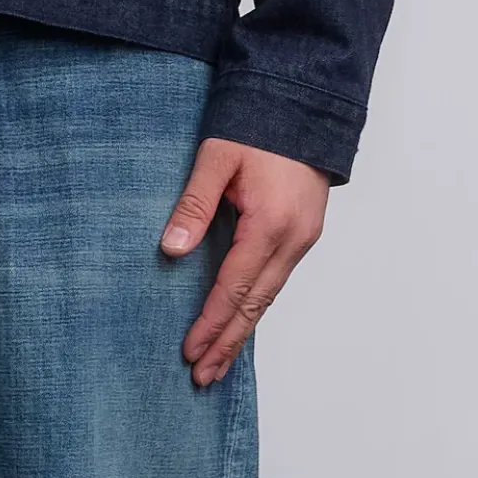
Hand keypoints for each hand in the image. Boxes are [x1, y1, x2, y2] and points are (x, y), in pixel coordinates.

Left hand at [160, 140, 329, 386]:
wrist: (305, 100)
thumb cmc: (259, 121)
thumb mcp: (216, 157)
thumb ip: (193, 206)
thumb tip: (172, 251)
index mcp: (270, 224)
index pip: (234, 289)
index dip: (210, 324)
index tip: (190, 352)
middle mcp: (293, 239)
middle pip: (255, 306)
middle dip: (227, 343)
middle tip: (203, 377)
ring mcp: (303, 238)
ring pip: (268, 298)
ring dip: (242, 332)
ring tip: (218, 363)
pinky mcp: (303, 233)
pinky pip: (276, 282)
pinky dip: (256, 308)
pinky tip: (240, 325)